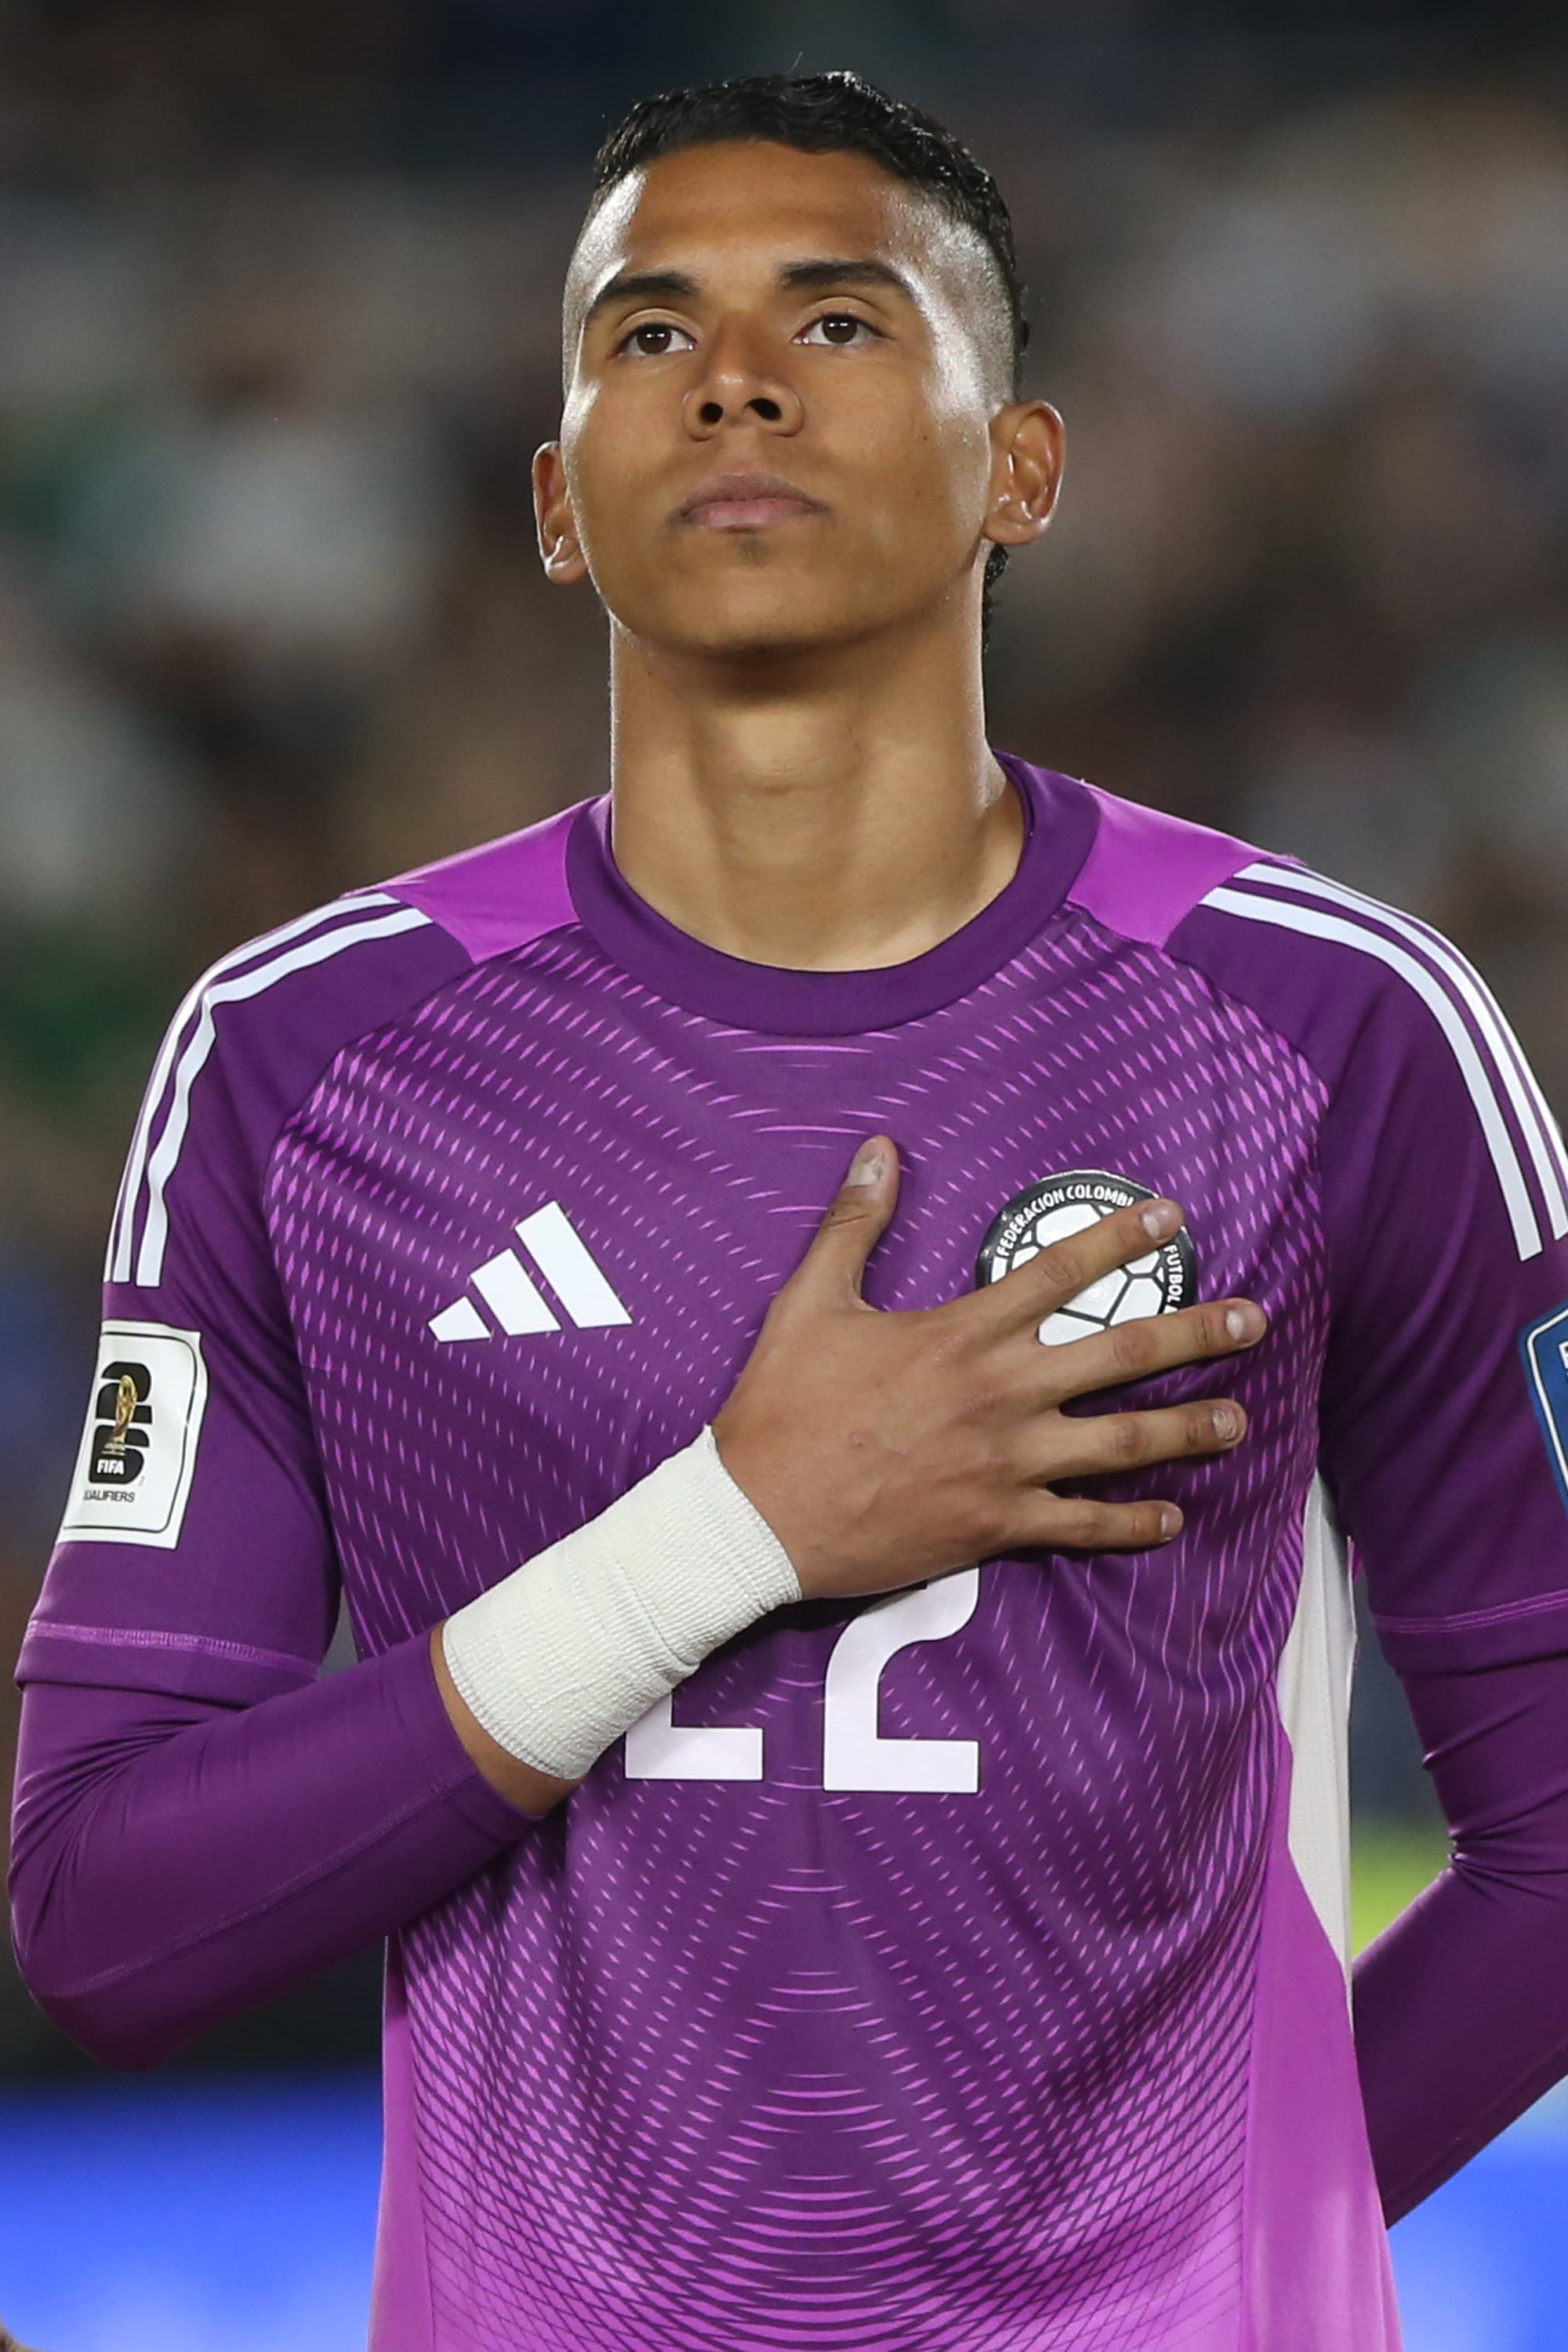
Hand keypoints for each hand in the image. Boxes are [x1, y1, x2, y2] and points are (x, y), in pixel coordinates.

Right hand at [713, 1136, 1265, 1601]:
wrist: (757, 1516)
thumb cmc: (781, 1406)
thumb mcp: (809, 1301)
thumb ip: (854, 1224)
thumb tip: (879, 1150)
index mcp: (962, 1334)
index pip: (1061, 1271)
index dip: (1122, 1238)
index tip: (1172, 1217)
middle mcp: (1001, 1395)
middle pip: (1121, 1355)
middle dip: (1196, 1334)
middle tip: (1252, 1321)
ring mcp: (1006, 1465)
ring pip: (1122, 1445)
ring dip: (1188, 1430)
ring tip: (1239, 1420)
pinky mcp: (996, 1526)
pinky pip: (1081, 1526)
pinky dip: (1132, 1525)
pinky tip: (1172, 1518)